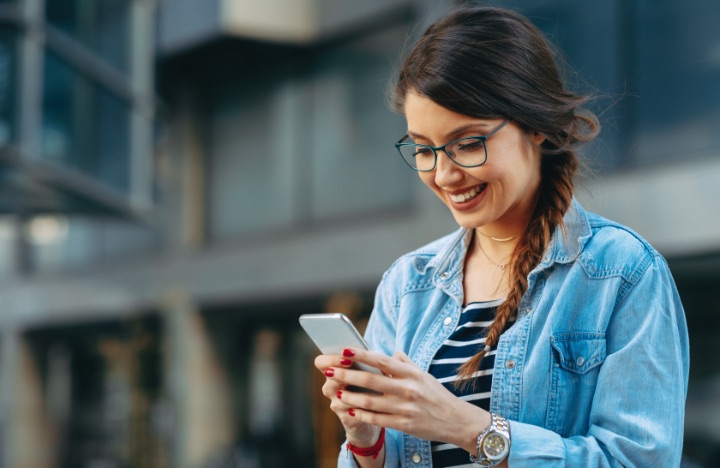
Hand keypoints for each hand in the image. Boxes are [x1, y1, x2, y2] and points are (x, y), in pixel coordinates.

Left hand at [324, 348, 490, 452]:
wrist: (455, 420)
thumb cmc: (436, 394)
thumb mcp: (423, 374)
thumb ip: (404, 363)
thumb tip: (389, 353)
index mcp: (410, 373)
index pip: (381, 360)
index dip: (361, 355)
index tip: (343, 350)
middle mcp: (407, 389)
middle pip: (370, 380)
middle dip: (346, 375)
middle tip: (329, 370)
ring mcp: (405, 408)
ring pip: (370, 401)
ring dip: (349, 396)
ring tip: (334, 391)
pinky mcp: (404, 424)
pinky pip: (377, 419)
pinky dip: (361, 414)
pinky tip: (349, 410)